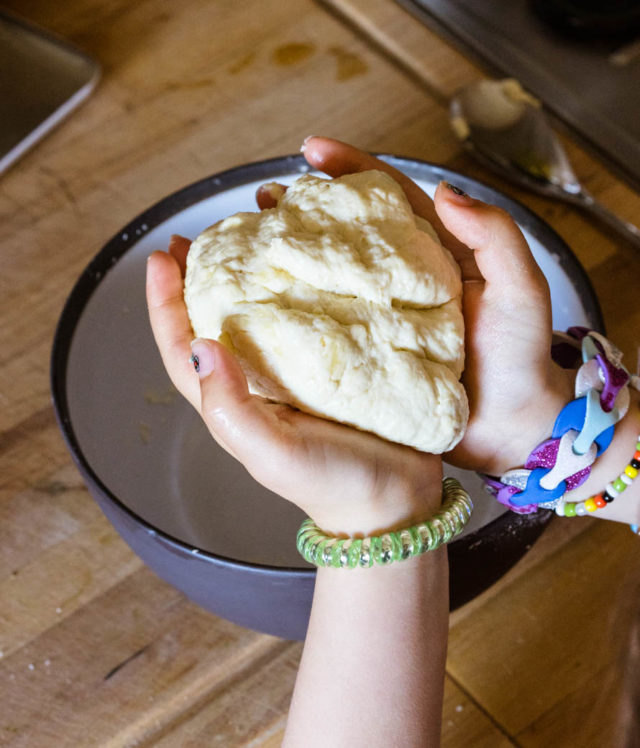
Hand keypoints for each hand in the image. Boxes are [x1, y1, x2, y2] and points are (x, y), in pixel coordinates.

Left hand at [147, 242, 442, 537]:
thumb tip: (200, 346)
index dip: (164, 305)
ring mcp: (296, 371)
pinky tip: (306, 264)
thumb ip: (231, 410)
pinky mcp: (334, 361)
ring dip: (246, 276)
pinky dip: (298, 287)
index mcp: (234, 402)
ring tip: (245, 237)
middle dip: (197, 279)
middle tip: (195, 237)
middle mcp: (259, 381)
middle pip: (214, 323)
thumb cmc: (331, 482)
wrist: (395, 498)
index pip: (183, 350)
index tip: (163, 258)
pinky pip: (307, 316)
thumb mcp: (274, 452)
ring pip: (259, 314)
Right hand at [289, 137, 573, 474]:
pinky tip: (271, 301)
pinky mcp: (370, 351)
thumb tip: (446, 191)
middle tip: (266, 197)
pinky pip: (333, 322)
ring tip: (255, 237)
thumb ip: (495, 236)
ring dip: (297, 253)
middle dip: (307, 207)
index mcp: (436, 251)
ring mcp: (383, 314)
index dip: (352, 167)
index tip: (312, 151)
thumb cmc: (521, 356)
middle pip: (349, 230)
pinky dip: (303, 307)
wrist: (512, 427)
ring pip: (334, 273)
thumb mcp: (521, 288)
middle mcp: (403, 277)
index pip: (389, 196)